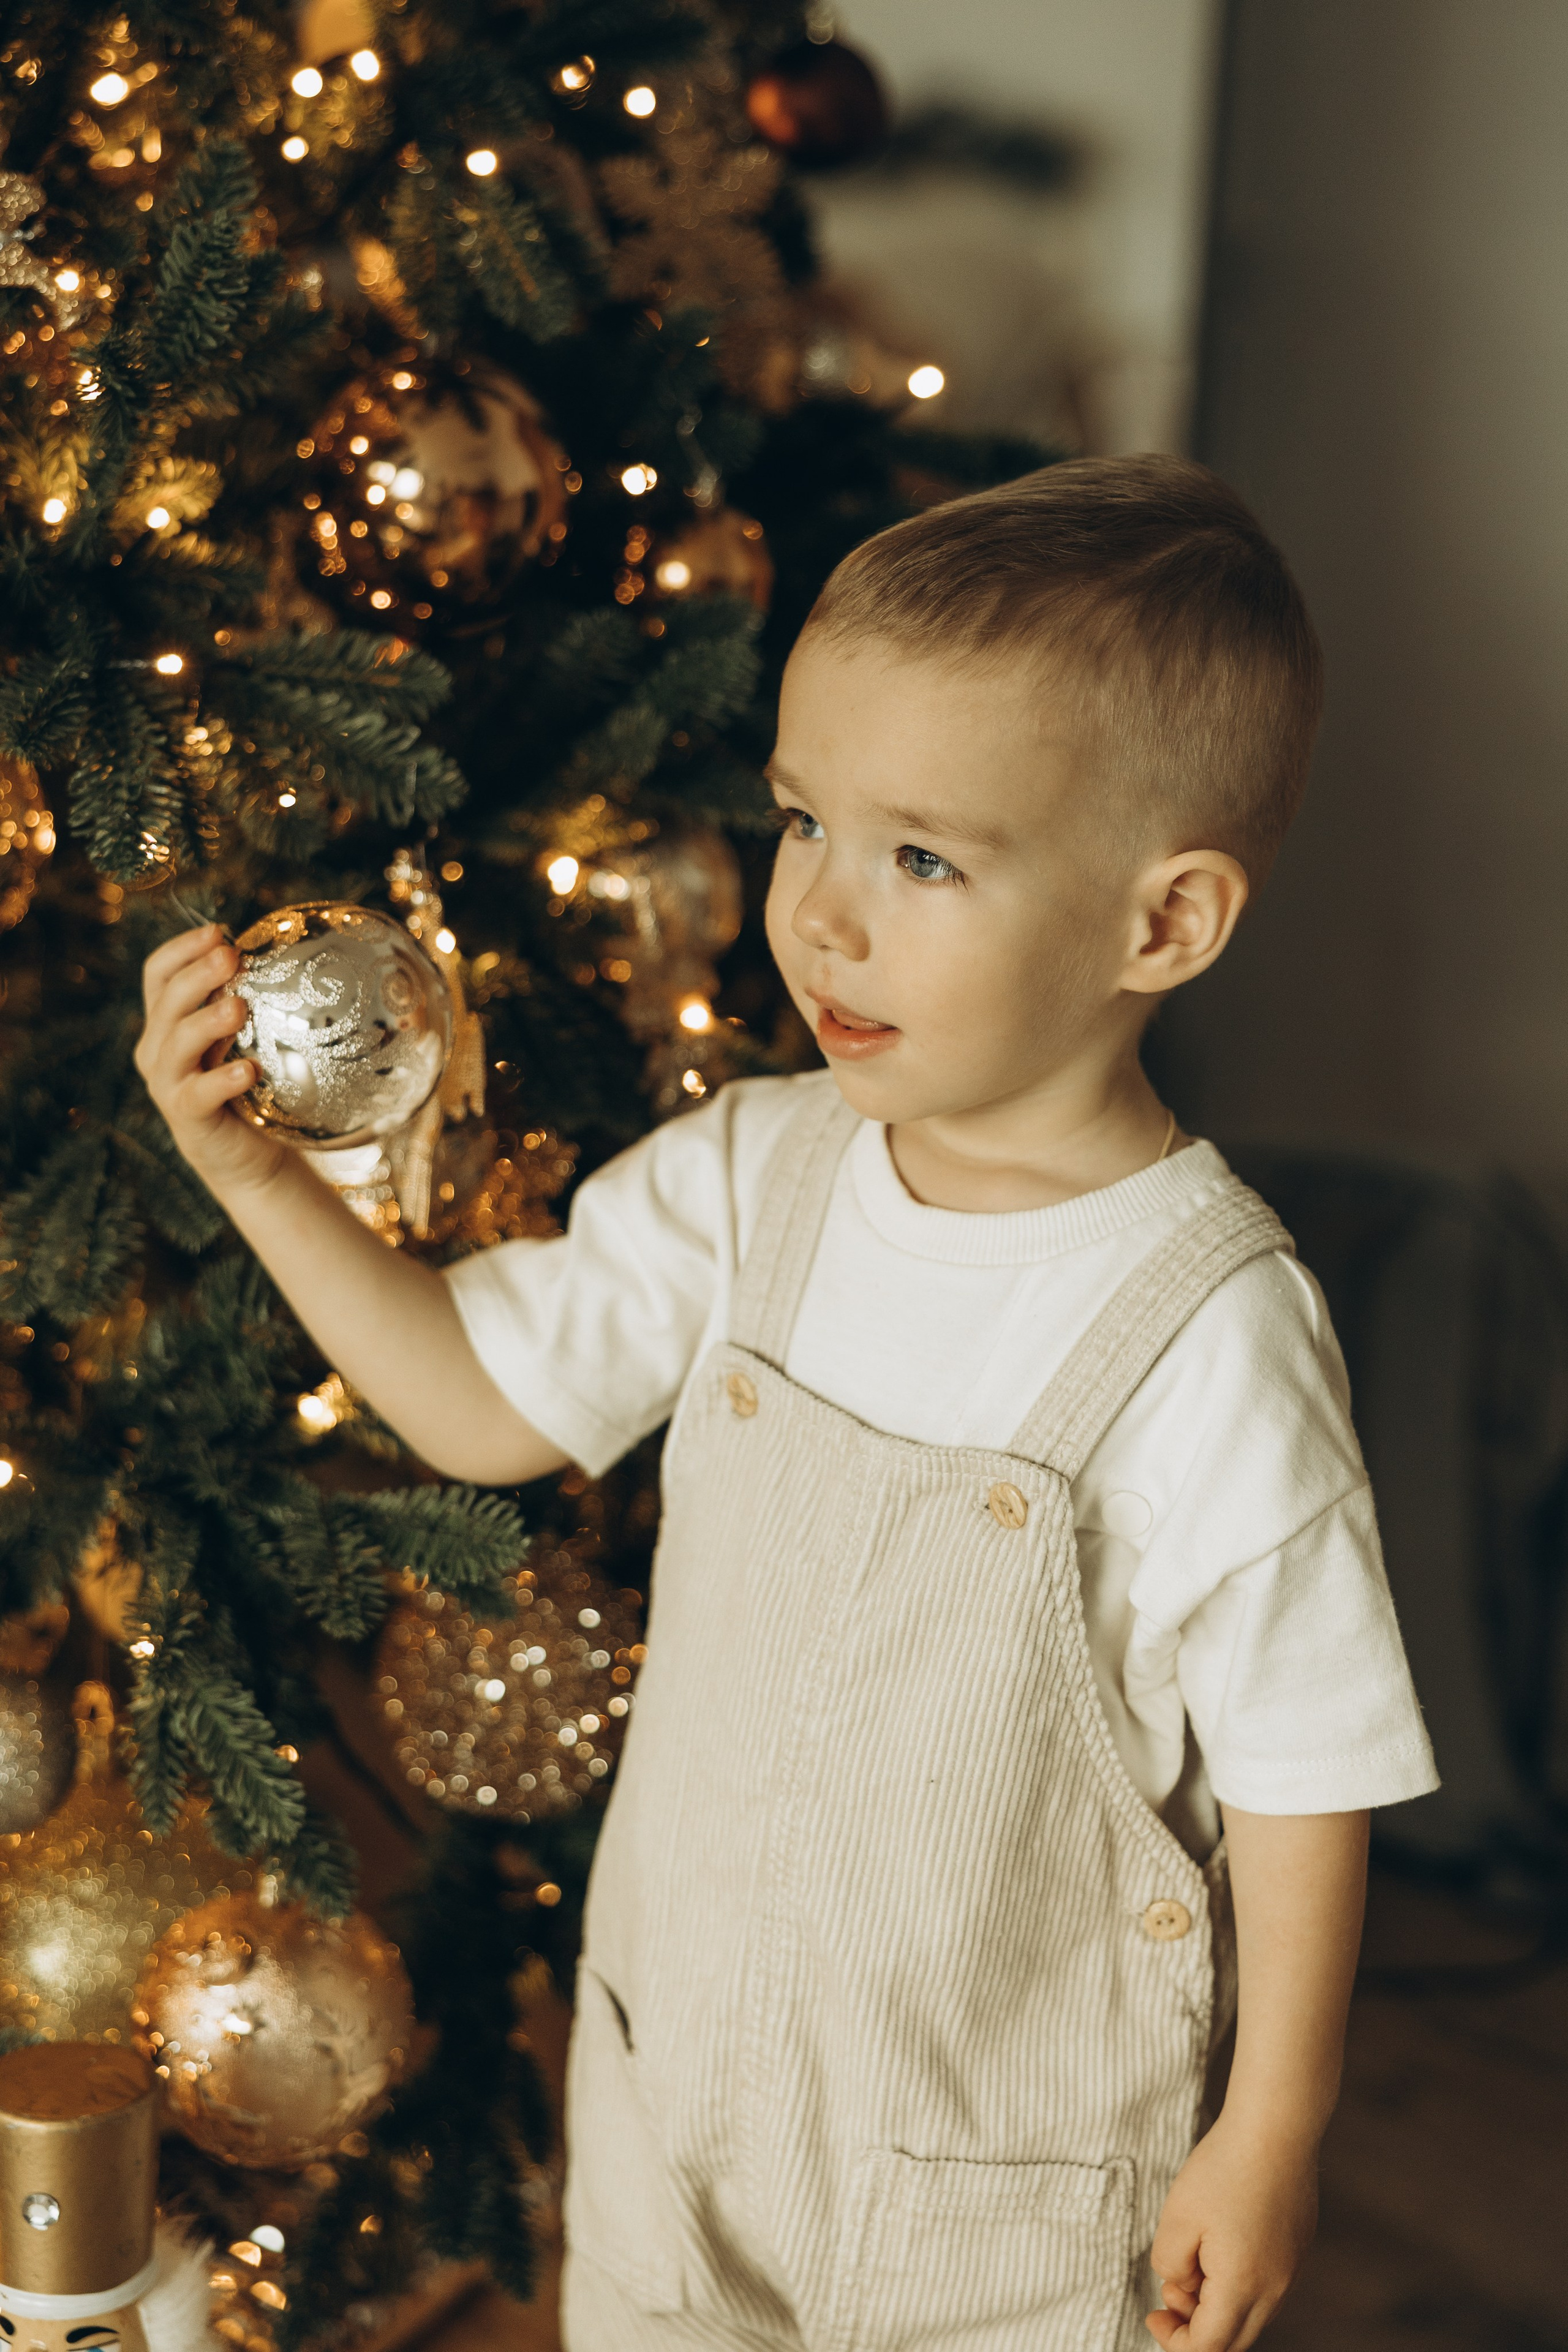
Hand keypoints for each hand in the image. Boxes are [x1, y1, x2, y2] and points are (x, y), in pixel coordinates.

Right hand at [135, 923, 284, 1199]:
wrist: (250, 1155)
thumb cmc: (251, 1089)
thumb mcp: (247, 1040)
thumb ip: (249, 1004)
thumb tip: (289, 957)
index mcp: (167, 1022)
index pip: (158, 973)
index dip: (181, 949)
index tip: (218, 932)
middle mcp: (158, 1049)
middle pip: (166, 1001)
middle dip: (197, 975)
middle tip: (230, 957)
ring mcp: (167, 1084)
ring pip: (175, 1043)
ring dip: (206, 1021)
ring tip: (237, 1006)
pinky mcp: (185, 1116)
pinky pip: (198, 1094)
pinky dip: (222, 1079)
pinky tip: (249, 1070)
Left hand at [1146, 2115, 1317, 2350]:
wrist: (1276, 2128)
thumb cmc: (1224, 2168)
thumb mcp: (1176, 2217)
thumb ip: (1170, 2265)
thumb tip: (1181, 2284)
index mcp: (1242, 2286)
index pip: (1209, 2347)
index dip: (1175, 2343)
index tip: (1153, 2314)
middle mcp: (1275, 2288)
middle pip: (1234, 2340)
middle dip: (1195, 2327)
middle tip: (1169, 2292)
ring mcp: (1291, 2270)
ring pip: (1251, 2314)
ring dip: (1216, 2304)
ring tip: (1192, 2258)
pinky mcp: (1297, 2249)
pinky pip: (1266, 2288)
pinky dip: (1237, 2284)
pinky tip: (1218, 2244)